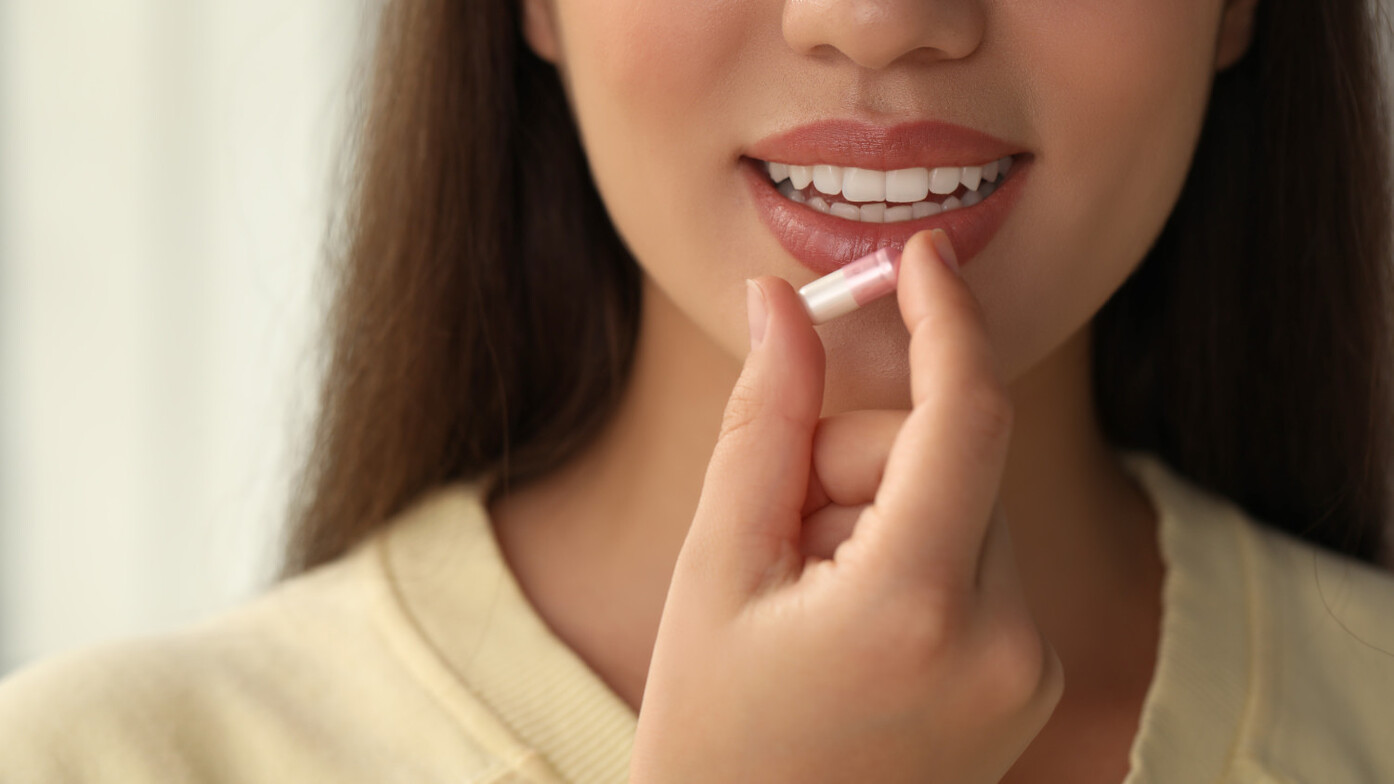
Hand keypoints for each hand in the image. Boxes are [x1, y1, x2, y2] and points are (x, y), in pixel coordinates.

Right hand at [629, 229, 1062, 783]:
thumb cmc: (709, 735)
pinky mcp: (1031, 684)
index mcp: (919, 609)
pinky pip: (979, 558)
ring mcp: (1030, 672)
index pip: (967, 415)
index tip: (921, 253)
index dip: (946, 317)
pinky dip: (913, 553)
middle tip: (779, 531)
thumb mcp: (714, 569)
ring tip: (806, 596)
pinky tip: (850, 623)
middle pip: (949, 456)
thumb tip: (780, 301)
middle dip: (858, 456)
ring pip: (965, 503)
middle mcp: (1006, 642)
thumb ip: (762, 422)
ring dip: (881, 509)